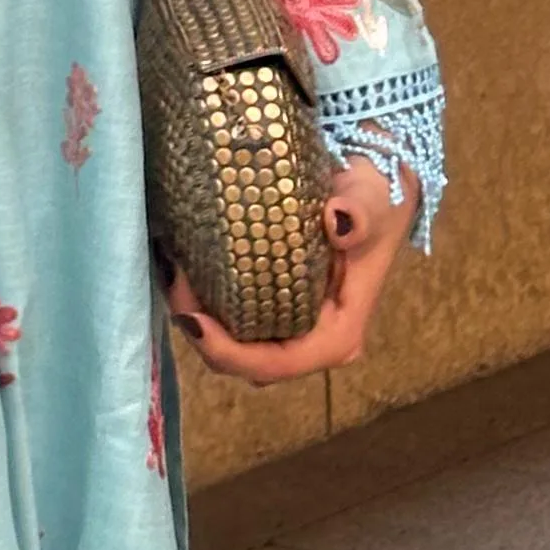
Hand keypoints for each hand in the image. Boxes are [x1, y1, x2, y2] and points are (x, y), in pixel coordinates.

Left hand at [167, 152, 417, 388]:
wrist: (376, 184)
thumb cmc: (375, 196)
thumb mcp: (373, 199)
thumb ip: (361, 212)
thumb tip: (339, 221)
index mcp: (338, 334)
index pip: (277, 365)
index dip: (228, 353)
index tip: (191, 317)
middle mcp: (314, 340)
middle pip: (248, 362)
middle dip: (203, 334)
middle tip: (173, 280)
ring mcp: (295, 326)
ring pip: (238, 343)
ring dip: (201, 316)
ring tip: (172, 270)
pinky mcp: (279, 305)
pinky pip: (237, 318)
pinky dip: (208, 299)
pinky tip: (186, 264)